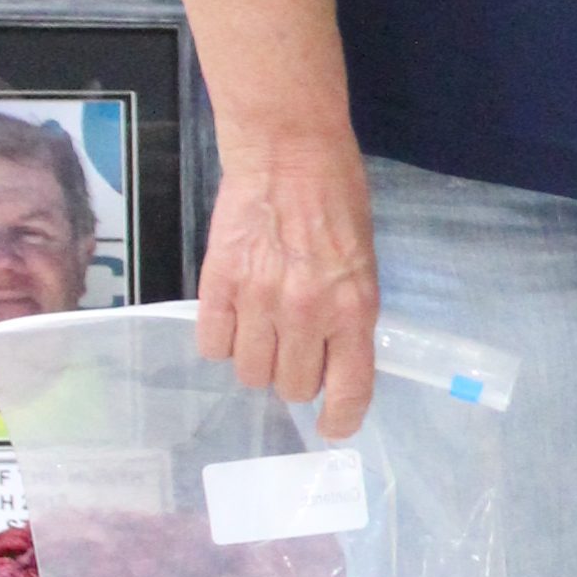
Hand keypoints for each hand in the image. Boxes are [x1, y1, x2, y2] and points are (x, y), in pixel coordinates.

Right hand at [197, 135, 382, 440]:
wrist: (288, 151)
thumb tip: (335, 365)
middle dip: (295, 378)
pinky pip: (213, 345)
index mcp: (353, 307)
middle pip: (292, 386)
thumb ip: (349, 316)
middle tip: (296, 350)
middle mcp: (307, 311)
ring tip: (263, 329)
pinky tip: (234, 315)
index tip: (331, 426)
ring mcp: (258, 299)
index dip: (340, 419)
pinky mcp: (217, 283)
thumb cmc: (337, 200)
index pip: (349, 389)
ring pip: (249, 372)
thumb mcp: (364, 263)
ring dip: (257, 360)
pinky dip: (222, 340)